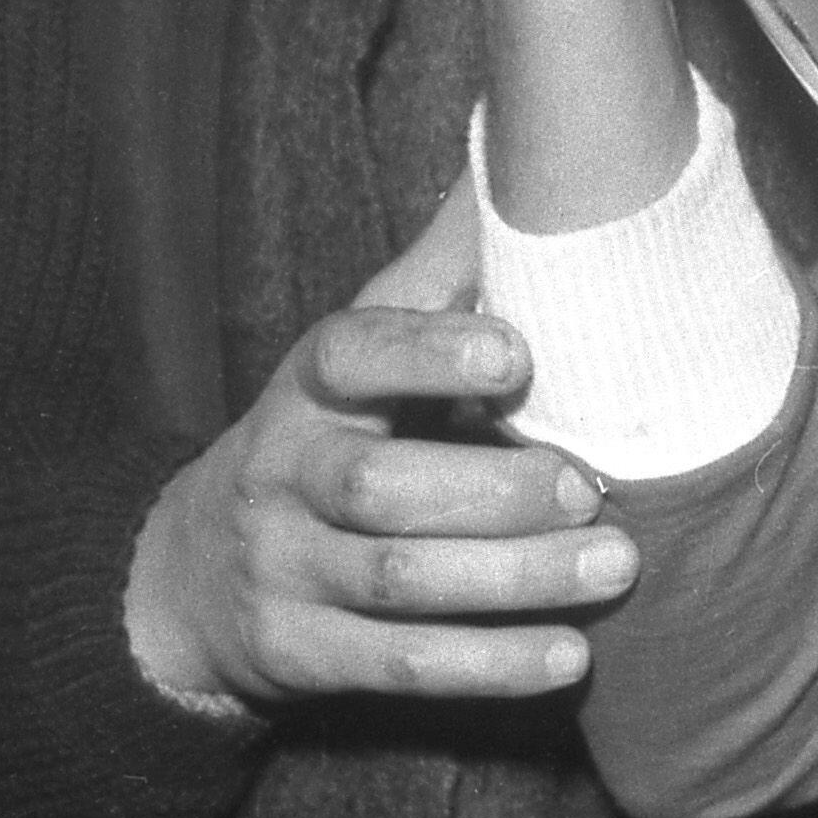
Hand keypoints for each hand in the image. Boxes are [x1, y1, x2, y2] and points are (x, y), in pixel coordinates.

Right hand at [123, 190, 637, 706]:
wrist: (201, 568)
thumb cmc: (335, 431)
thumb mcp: (368, 350)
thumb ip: (444, 272)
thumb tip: (526, 151)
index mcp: (310, 386)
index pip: (349, 354)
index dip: (428, 351)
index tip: (518, 354)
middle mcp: (283, 475)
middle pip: (379, 486)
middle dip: (495, 489)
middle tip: (595, 486)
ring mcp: (284, 571)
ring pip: (397, 581)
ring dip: (515, 579)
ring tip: (616, 565)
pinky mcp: (301, 656)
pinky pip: (396, 667)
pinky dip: (488, 665)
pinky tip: (570, 656)